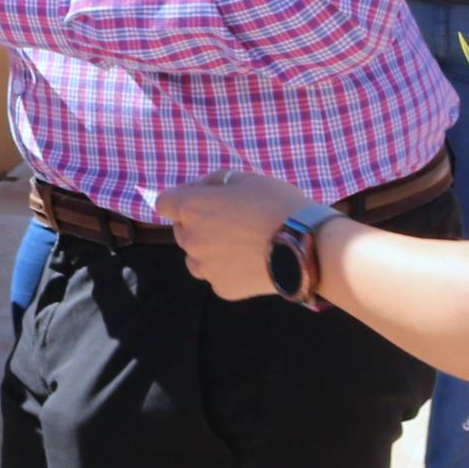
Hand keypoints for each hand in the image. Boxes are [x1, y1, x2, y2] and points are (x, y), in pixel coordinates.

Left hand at [157, 171, 304, 300]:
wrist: (304, 247)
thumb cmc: (276, 204)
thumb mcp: (246, 178)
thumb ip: (216, 182)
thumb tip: (202, 189)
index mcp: (192, 208)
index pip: (164, 203)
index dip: (181, 199)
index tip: (203, 199)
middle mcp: (190, 239)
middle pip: (181, 230)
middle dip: (198, 224)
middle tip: (231, 221)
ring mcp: (205, 267)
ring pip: (196, 257)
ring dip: (208, 250)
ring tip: (239, 245)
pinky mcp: (222, 288)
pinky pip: (216, 276)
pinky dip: (227, 270)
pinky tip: (250, 263)